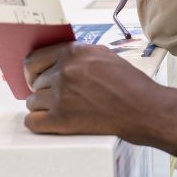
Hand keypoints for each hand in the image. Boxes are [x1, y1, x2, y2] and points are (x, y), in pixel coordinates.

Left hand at [23, 42, 176, 154]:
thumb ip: (79, 55)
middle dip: (42, 90)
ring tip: (58, 110)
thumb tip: (58, 60)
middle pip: (35, 81)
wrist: (144, 109)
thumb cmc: (130, 84)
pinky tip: (47, 123)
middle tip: (52, 97)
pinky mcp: (61, 119)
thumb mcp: (104, 56)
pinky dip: (38, 123)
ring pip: (32, 102)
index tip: (35, 77)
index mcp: (73, 53)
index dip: (33, 69)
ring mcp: (61, 95)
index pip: (34, 58)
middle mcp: (64, 71)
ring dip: (42, 107)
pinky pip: (33, 121)